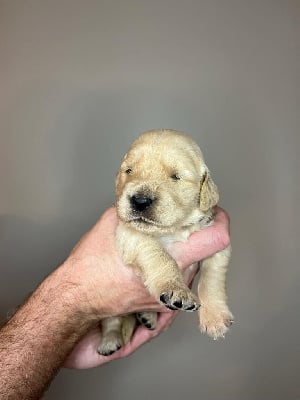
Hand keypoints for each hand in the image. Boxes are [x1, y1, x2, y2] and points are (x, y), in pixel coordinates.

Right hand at [63, 206, 229, 368]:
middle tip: (184, 220)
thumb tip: (151, 197)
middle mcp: (177, 281)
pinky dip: (175, 264)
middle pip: (208, 252)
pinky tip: (157, 257)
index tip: (212, 211)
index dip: (218, 220)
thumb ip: (140, 208)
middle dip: (198, 233)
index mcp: (168, 258)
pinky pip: (181, 278)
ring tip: (166, 239)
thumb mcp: (113, 223)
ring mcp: (172, 297)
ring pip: (195, 266)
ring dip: (186, 250)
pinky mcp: (164, 304)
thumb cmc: (92, 265)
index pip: (216, 240)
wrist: (77, 299)